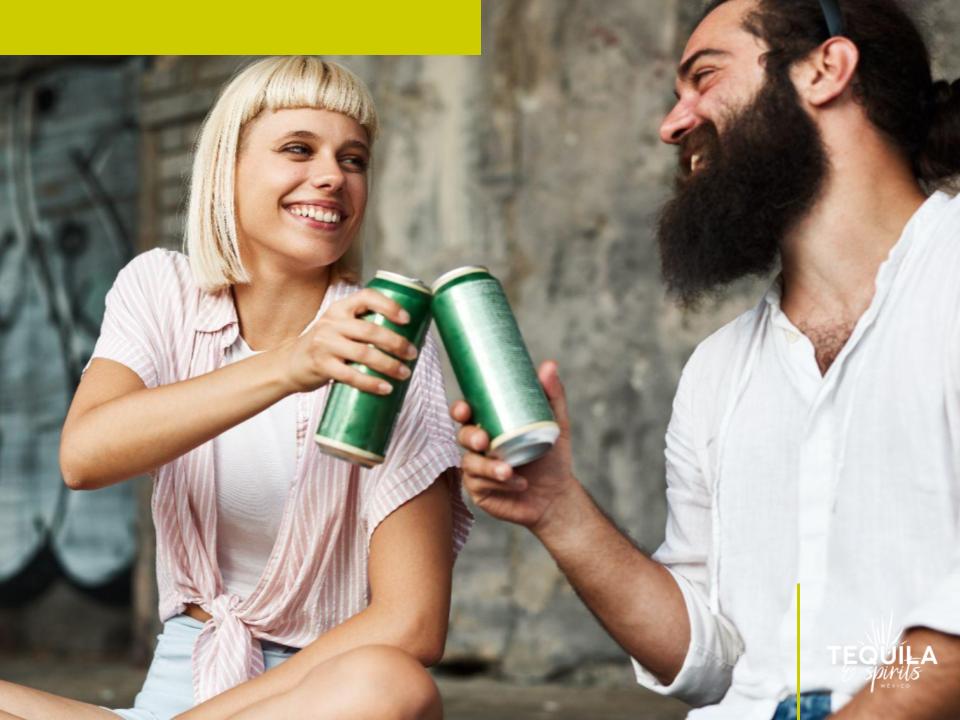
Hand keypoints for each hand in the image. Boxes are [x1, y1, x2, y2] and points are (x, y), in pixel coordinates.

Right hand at [280, 288, 419, 394]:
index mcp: (340, 308)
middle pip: (370, 330)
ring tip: (404, 373)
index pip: (366, 297)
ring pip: (364, 354)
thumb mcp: (339, 326)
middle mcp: (331, 322)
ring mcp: (325, 344)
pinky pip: (351, 376)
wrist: (290, 364)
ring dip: (389, 365)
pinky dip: (371, 383)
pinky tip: (386, 389)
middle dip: (396, 343)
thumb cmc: (325, 346)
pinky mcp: (321, 366)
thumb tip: (406, 337)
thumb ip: (362, 326)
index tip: (407, 319)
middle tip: (412, 354)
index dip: (389, 306)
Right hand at [450, 360, 576, 530]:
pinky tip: (519, 483)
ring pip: (470, 463)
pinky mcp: (480, 491)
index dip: (459, 409)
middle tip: (484, 441)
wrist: (557, 495)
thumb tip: (550, 364)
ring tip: (508, 470)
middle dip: (470, 437)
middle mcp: (479, 447)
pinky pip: (480, 485)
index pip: (467, 414)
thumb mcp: (555, 424)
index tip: (465, 409)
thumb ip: (552, 395)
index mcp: (490, 426)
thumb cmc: (552, 457)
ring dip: (488, 467)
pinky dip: (500, 484)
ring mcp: (477, 470)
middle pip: (462, 436)